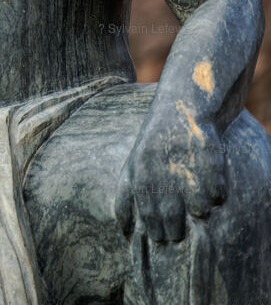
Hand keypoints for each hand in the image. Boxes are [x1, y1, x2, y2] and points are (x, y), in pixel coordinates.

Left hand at [115, 108, 225, 242]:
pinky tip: (210, 186)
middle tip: (178, 231)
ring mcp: (184, 160)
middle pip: (171, 216)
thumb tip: (125, 231)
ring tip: (196, 206)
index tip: (160, 236)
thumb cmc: (154, 143)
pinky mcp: (207, 154)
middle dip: (175, 230)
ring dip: (199, 212)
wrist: (181, 106)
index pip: (148, 214)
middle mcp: (161, 166)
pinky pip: (217, 192)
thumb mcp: (132, 164)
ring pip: (199, 209)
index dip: (155, 230)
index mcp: (140, 170)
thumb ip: (125, 196)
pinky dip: (216, 195)